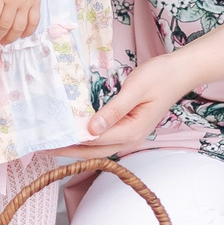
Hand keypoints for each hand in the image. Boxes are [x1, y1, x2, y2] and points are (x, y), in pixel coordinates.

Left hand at [56, 58, 186, 157]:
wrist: (180, 72)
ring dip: (76, 147)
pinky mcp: (129, 129)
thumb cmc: (160, 76)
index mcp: (131, 131)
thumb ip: (114, 110)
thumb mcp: (135, 89)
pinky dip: (88, 140)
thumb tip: (92, 129)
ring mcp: (131, 136)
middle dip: (68, 150)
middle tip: (43, 146)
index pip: (94, 141)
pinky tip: (75, 133)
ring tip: (54, 142)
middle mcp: (131, 139)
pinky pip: (105, 140)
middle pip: (94, 151)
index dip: (70, 142)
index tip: (49, 140)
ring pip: (98, 148)